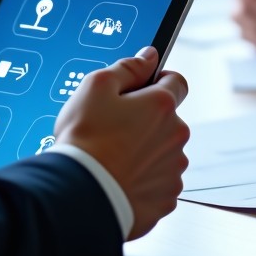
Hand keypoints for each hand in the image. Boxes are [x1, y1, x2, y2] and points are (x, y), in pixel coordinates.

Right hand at [54, 47, 188, 239]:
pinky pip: (158, 182)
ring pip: (163, 152)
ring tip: (113, 157)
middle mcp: (175, 137)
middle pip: (168, 120)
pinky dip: (143, 179)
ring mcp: (173, 170)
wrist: (79, 192)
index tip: (142, 89)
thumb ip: (128, 68)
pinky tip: (119, 178)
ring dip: (146, 151)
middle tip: (114, 127)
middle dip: (147, 120)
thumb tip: (150, 56)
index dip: (159, 81)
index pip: (177, 82)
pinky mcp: (165, 199)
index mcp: (162, 106)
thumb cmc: (85, 139)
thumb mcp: (96, 86)